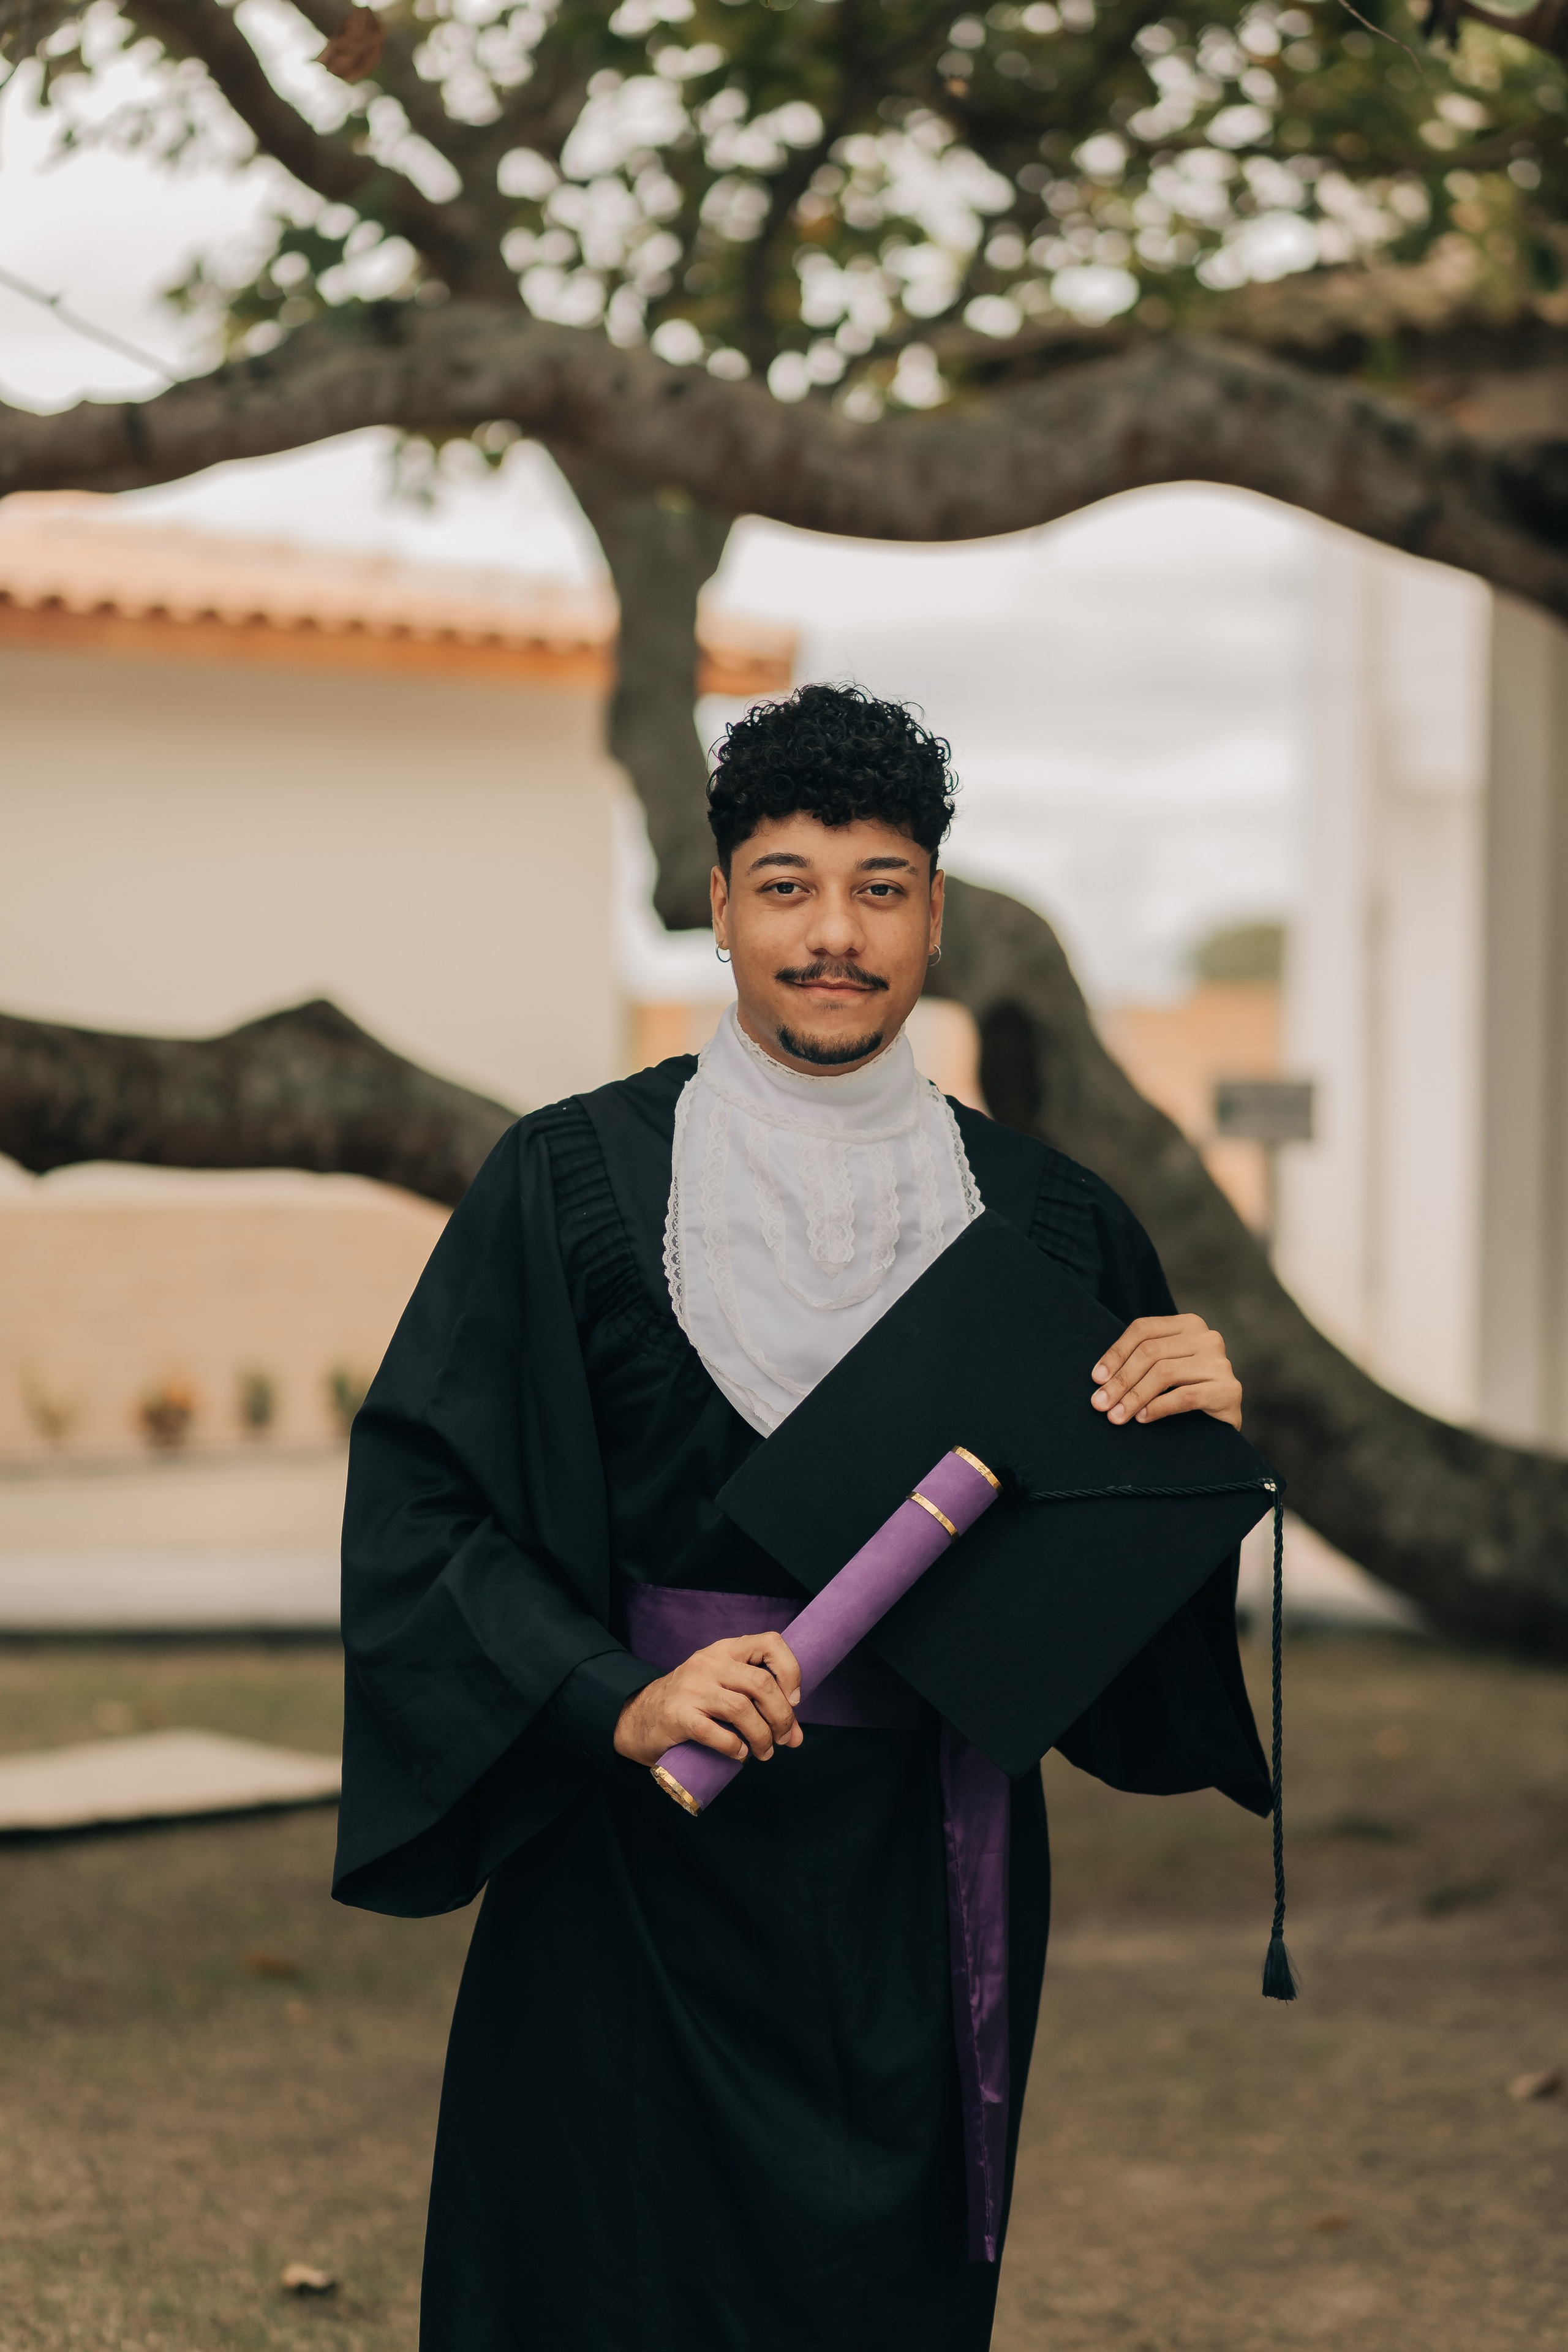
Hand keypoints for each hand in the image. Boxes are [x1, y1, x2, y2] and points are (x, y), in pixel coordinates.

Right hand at [613, 1632, 803, 1766]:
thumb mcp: (724, 1691)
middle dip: (782, 1716)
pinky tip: (739, 1755)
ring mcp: (691, 1689)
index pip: (769, 1642)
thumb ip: (760, 1707)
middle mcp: (708, 1664)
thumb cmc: (691, 1705)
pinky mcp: (677, 1716)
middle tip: (785, 1739)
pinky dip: (735, 1748)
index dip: (790, 1671)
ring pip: (742, 1709)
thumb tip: (797, 1737)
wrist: (638, 1718)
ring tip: (765, 1753)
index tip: (794, 1700)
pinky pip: (716, 1733)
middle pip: (761, 1683)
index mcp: (724, 1650)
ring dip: (762, 1736)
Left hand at [1090, 1315, 1242, 1430]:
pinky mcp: (1228, 1389)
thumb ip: (1141, 1362)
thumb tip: (1100, 1378)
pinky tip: (1143, 1418)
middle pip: (1151, 1352)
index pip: (1143, 1330)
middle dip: (1120, 1380)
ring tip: (1117, 1415)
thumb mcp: (1164, 1367)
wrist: (1223, 1422)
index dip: (1115, 1353)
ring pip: (1164, 1373)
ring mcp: (1220, 1362)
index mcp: (1188, 1324)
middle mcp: (1207, 1338)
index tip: (1096, 1378)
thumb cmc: (1186, 1391)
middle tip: (1100, 1404)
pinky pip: (1185, 1396)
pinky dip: (1158, 1407)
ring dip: (1134, 1396)